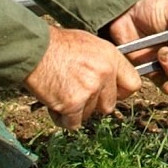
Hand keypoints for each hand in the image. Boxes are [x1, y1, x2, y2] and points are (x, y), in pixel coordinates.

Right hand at [23, 27, 142, 129]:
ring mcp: (89, 90)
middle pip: (109, 105)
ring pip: (89, 115)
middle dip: (94, 105)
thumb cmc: (56, 44)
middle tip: (78, 95)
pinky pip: (73, 123)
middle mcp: (104, 74)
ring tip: (60, 94)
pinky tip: (54, 104)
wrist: (33, 49)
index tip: (111, 94)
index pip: (133, 84)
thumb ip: (103, 63)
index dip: (121, 92)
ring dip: (75, 110)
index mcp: (111, 58)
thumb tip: (110, 79)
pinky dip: (63, 119)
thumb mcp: (89, 44)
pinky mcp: (73, 104)